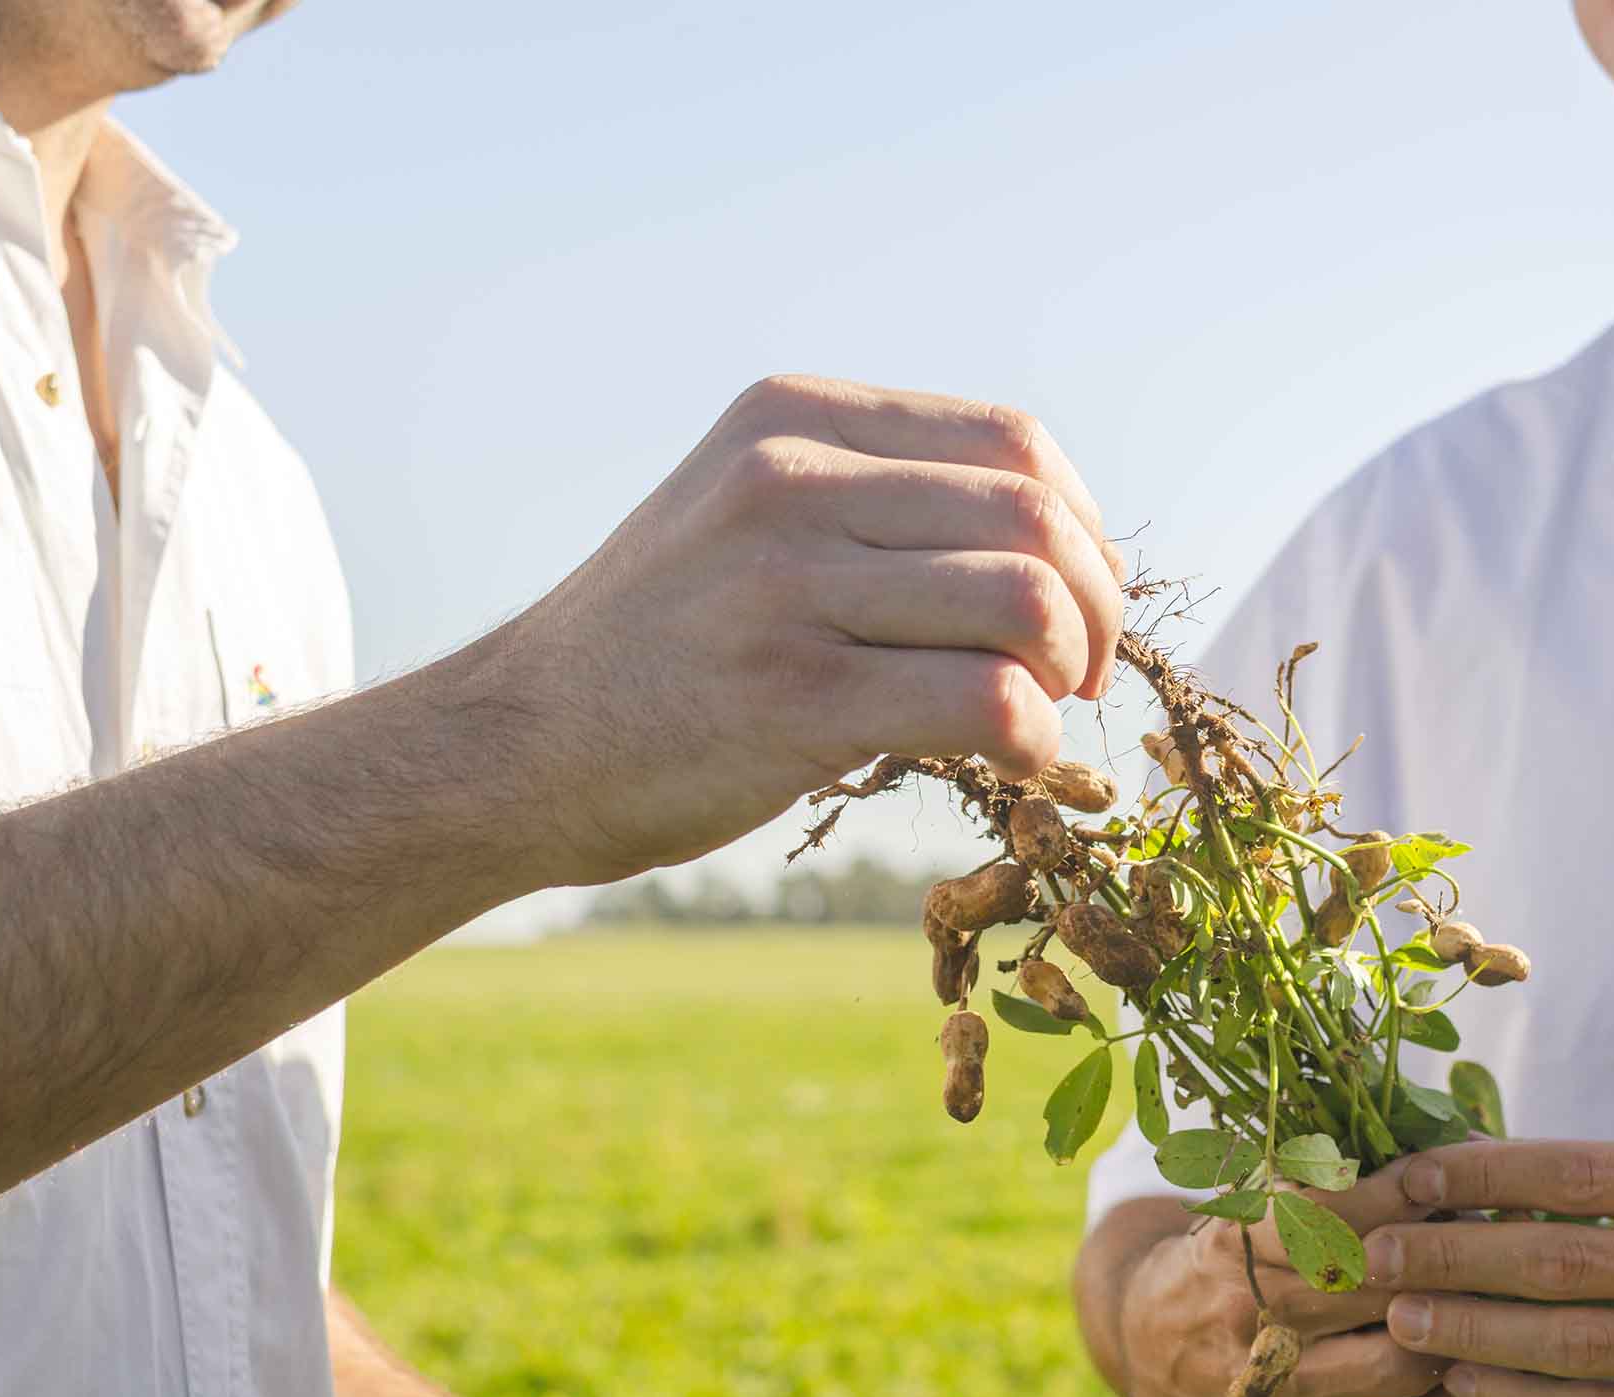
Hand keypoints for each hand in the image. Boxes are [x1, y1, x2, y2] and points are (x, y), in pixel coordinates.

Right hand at [492, 375, 1124, 886]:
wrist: (514, 748)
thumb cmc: (663, 646)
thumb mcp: (749, 513)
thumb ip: (878, 498)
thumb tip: (1063, 543)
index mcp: (792, 418)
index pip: (1016, 444)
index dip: (1086, 532)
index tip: (1080, 604)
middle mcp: (787, 481)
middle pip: (1037, 519)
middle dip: (1099, 607)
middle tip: (1084, 673)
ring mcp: (783, 586)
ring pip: (1026, 602)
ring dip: (1067, 674)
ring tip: (1037, 714)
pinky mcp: (791, 698)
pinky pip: (988, 701)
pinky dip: (1034, 741)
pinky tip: (1009, 763)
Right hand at [1111, 1163, 1477, 1396]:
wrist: (1146, 1342)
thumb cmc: (1226, 1252)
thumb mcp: (1246, 1196)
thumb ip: (1316, 1171)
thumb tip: (1433, 1144)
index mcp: (1235, 1244)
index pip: (1335, 1213)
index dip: (1406, 1192)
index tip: (1449, 1176)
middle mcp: (1249, 1319)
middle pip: (1376, 1286)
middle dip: (1448, 1256)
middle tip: (1493, 1236)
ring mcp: (1272, 1391)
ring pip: (1396, 1364)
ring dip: (1458, 1330)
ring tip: (1492, 1302)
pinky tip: (1475, 1381)